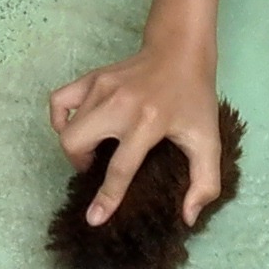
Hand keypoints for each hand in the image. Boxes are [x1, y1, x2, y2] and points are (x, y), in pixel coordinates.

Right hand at [48, 41, 223, 226]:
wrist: (180, 49)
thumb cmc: (194, 98)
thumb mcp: (208, 140)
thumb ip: (205, 182)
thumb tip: (188, 217)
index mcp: (148, 123)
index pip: (119, 168)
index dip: (106, 198)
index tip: (94, 219)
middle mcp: (119, 104)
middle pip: (76, 143)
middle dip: (81, 164)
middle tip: (98, 166)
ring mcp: (101, 88)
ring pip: (68, 127)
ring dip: (77, 146)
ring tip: (95, 148)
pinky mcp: (92, 78)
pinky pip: (59, 101)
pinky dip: (60, 118)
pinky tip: (74, 126)